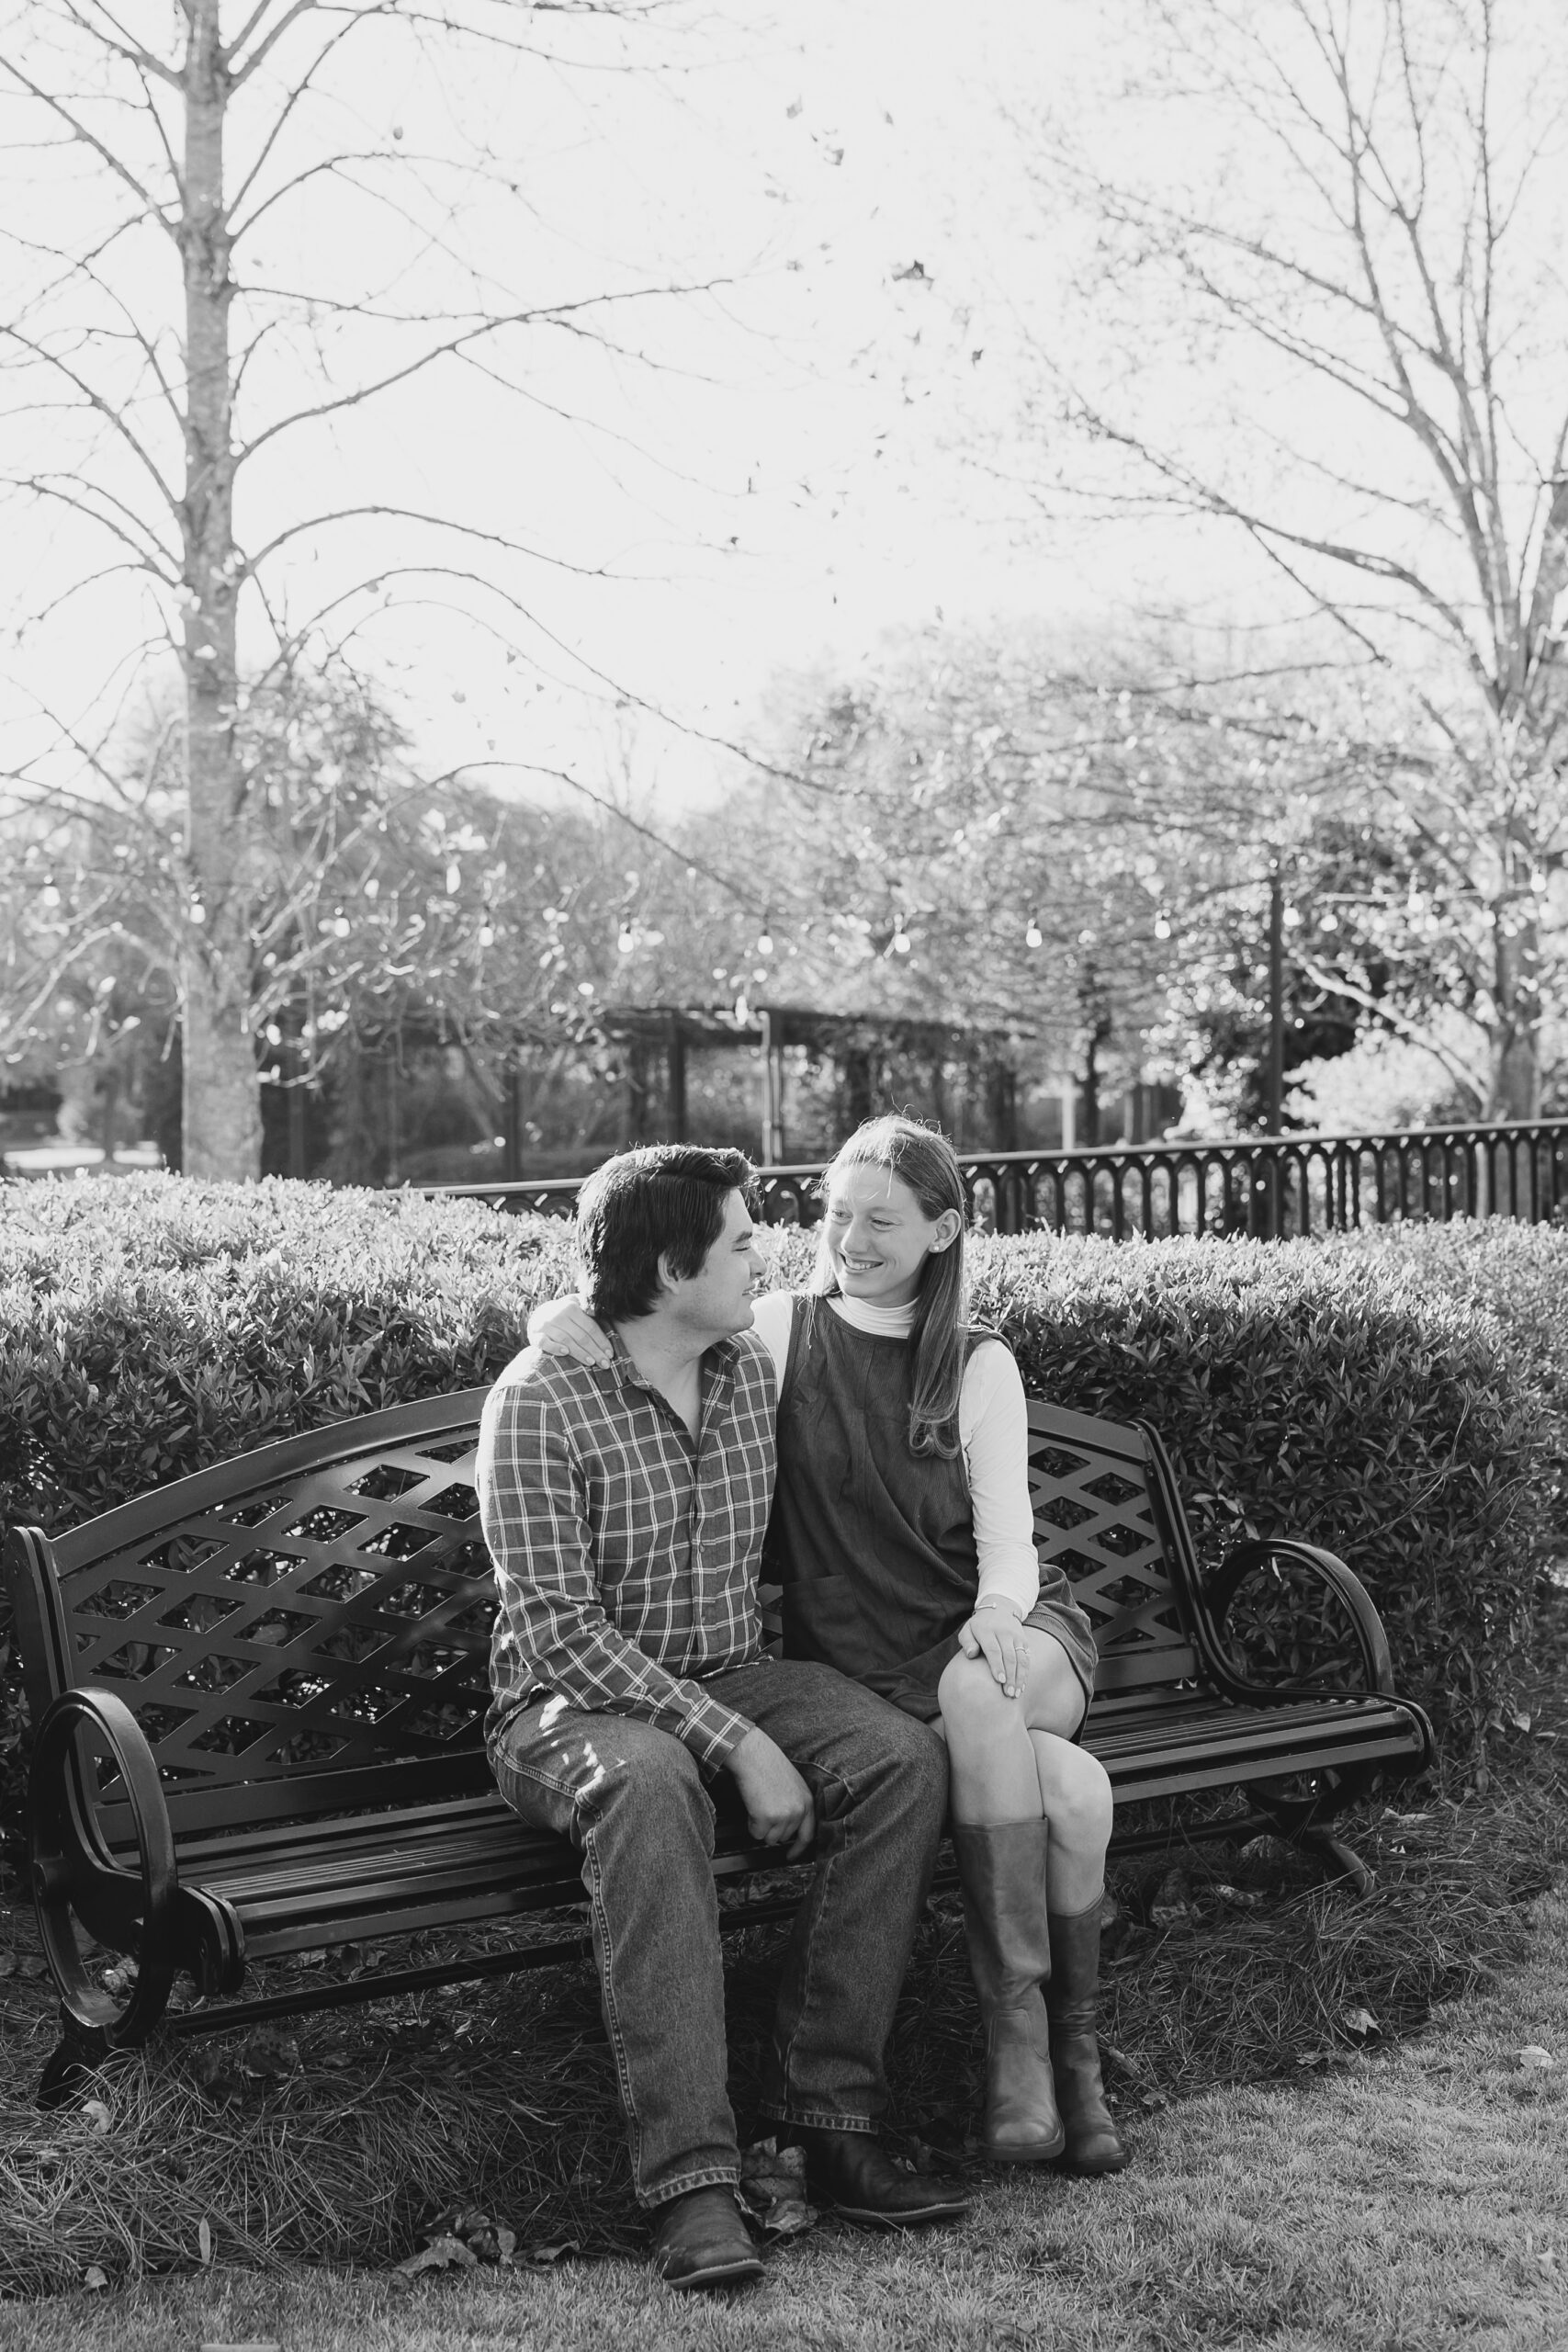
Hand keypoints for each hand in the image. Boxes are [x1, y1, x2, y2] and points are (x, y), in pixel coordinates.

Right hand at [527, 1294, 613, 1365]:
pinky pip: (545, 1343)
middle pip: (581, 1336)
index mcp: (571, 1308)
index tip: (610, 1354)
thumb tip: (603, 1310)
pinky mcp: (535, 1335)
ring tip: (591, 1362)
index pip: (590, 1327)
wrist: (538, 1315)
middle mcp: (558, 1315)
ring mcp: (545, 1325)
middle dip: (595, 1351)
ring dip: (580, 1353)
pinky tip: (566, 1353)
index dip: (601, 1341)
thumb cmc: (565, 1314)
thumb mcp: (576, 1306)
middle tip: (605, 1364)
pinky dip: (555, 1348)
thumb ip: (588, 1308)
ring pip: (566, 1341)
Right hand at [726, 1728, 815, 1859]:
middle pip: (783, 1837)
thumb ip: (794, 1806)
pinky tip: (752, 1805)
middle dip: (771, 1828)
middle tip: (764, 1808)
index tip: (791, 1856)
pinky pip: (756, 1834)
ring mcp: (784, 1815)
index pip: (808, 1834)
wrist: (753, 1754)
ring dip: (760, 1826)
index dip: (798, 1848)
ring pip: (769, 1838)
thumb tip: (787, 1828)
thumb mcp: (792, 1784)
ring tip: (759, 1804)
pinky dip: (750, 1823)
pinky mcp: (767, 1818)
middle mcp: (799, 1811)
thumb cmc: (768, 1763)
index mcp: (807, 1801)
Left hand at [958, 1604, 1028, 1700]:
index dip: (997, 1665)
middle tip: (1008, 1693)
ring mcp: (1016, 1636)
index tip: (999, 1680)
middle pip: (1009, 1656)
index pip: (994, 1650)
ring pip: (1021, 1658)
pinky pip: (1026, 1658)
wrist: (999, 1608)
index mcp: (987, 1631)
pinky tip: (1021, 1686)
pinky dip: (1025, 1673)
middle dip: (1010, 1676)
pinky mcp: (1024, 1641)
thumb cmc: (979, 1626)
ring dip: (1019, 1677)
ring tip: (1016, 1693)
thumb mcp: (968, 1630)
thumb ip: (967, 1642)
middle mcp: (1004, 1632)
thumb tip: (971, 1654)